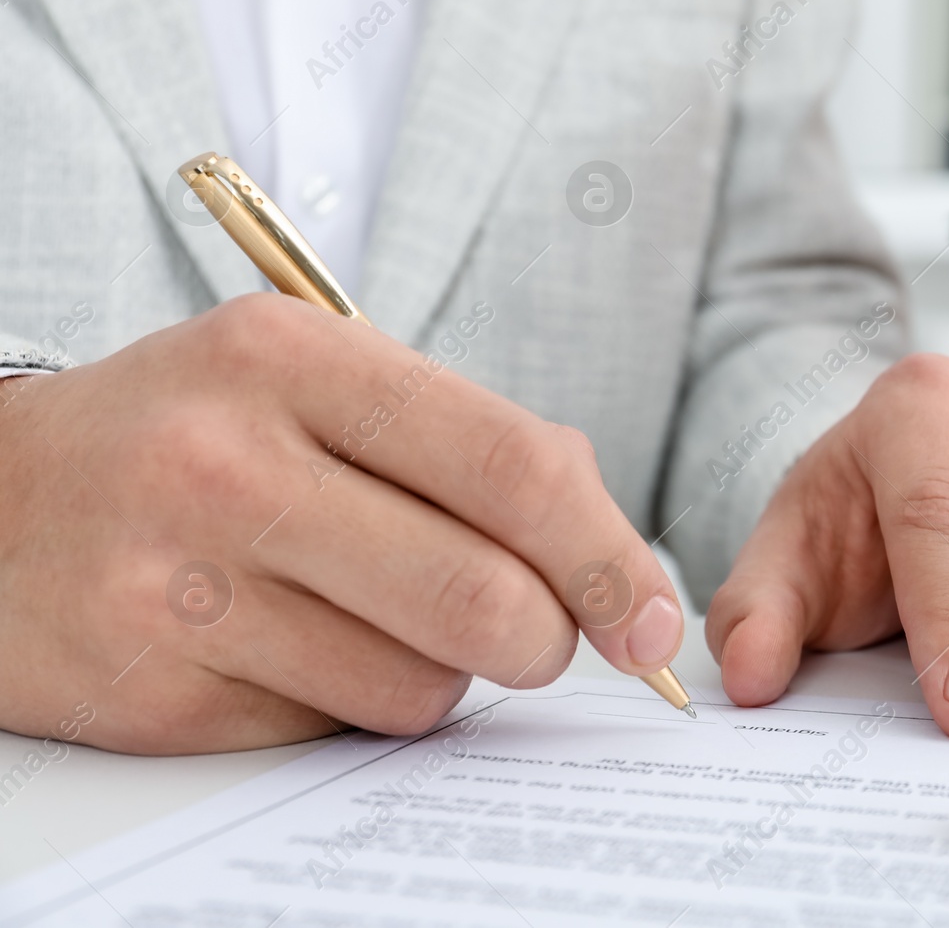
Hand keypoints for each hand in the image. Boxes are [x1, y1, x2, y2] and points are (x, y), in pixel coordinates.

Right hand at [0, 294, 683, 752]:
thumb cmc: (200, 434)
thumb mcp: (319, 382)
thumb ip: (468, 448)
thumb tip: (613, 564)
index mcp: (295, 357)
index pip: (510, 463)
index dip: (608, 553)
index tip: (652, 615)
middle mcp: (230, 463)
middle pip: (482, 596)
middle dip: (547, 637)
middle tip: (539, 635)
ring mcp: (182, 585)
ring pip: (419, 686)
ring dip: (439, 672)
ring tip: (372, 614)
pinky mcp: (155, 693)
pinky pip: (332, 731)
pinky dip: (350, 704)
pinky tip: (289, 648)